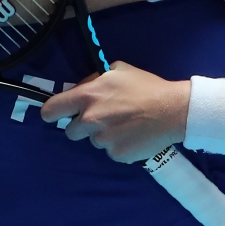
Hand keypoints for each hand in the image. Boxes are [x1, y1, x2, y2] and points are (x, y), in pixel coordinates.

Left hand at [40, 62, 189, 162]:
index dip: (51, 113)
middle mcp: (90, 120)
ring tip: (125, 125)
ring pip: (94, 141)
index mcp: (87, 97)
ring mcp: (103, 140)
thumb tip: (81, 89)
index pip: (51, 110)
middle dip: (82, 126)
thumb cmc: (146, 86)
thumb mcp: (117, 70)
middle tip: (102, 118)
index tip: (55, 115)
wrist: (173, 110)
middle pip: (71, 131)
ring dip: (104, 135)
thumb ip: (94, 80)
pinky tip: (133, 135)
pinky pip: (111, 151)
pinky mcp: (117, 155)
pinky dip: (119, 145)